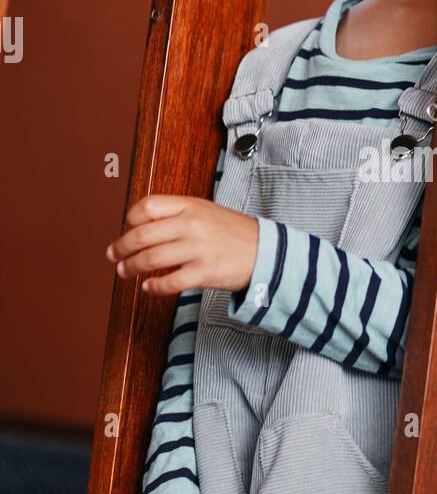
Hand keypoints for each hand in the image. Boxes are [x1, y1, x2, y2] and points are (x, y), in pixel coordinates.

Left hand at [105, 193, 258, 296]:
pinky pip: (169, 282)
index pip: (147, 207)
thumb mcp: (205, 211)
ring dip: (132, 267)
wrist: (266, 251)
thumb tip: (141, 225)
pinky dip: (154, 287)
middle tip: (113, 256)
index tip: (126, 229)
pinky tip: (148, 287)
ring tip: (125, 272)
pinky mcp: (204, 272)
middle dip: (121, 248)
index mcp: (190, 206)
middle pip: (142, 235)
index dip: (130, 219)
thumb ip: (177, 214)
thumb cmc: (232, 232)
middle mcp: (191, 225)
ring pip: (151, 259)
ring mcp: (198, 249)